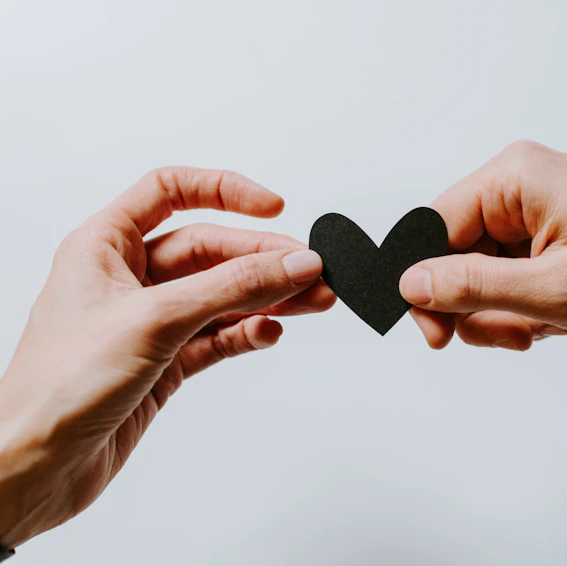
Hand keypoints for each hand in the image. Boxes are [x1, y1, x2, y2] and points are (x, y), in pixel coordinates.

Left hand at [0, 168, 334, 546]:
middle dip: (264, 259)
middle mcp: (128, 279)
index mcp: (105, 246)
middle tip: (312, 271)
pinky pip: (219, 336)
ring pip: (222, 295)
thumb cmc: (58, 388)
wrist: (34, 468)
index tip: (273, 207)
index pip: (171, 191)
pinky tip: (268, 333)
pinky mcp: (165, 362)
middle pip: (211, 249)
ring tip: (313, 300)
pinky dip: (247, 333)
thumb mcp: (155, 320)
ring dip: (268, 297)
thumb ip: (231, 288)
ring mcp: (150, 322)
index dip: (225, 191)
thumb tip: (292, 262)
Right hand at [399, 140, 566, 349]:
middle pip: (452, 255)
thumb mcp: (554, 290)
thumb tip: (410, 285)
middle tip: (517, 335)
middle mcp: (515, 184)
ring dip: (505, 312)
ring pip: (479, 273)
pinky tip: (557, 315)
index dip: (426, 287)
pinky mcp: (542, 229)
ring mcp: (529, 207)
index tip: (438, 337)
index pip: (430, 229)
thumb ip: (474, 287)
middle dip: (478, 307)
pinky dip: (523, 305)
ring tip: (547, 325)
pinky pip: (506, 274)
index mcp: (512, 178)